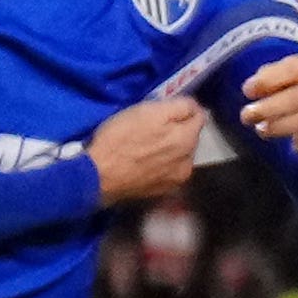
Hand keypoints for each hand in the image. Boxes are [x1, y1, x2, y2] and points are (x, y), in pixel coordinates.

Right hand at [85, 94, 211, 207]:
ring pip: (181, 155)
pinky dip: (162, 164)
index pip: (199, 116)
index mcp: (188, 139)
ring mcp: (177, 179)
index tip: (166, 109)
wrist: (97, 175)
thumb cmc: (121, 138)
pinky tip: (145, 162)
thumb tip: (194, 107)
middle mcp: (189, 161)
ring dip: (171, 149)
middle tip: (153, 127)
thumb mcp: (148, 111)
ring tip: (148, 147)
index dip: (184, 109)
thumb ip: (179, 107)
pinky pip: (168, 170)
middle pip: (190, 137)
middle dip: (177, 130)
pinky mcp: (163, 191)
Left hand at [233, 48, 297, 159]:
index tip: (247, 92)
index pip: (293, 68)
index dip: (267, 80)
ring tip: (262, 130)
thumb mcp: (297, 76)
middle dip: (267, 108)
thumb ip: (274, 77)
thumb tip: (253, 87)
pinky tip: (296, 145)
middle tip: (247, 117)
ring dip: (279, 127)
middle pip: (297, 98)